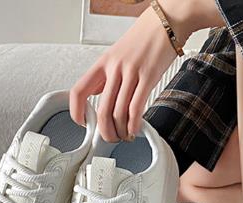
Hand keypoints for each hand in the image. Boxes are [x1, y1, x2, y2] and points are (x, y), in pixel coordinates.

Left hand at [70, 4, 184, 141]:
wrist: (165, 23)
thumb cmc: (143, 39)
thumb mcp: (117, 54)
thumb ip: (107, 75)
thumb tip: (99, 93)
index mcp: (103, 63)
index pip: (79, 90)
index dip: (76, 111)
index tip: (82, 123)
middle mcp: (114, 68)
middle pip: (102, 110)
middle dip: (106, 131)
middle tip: (111, 139)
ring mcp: (131, 73)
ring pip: (119, 112)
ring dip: (122, 131)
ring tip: (126, 136)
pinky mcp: (148, 77)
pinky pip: (136, 107)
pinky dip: (134, 124)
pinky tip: (135, 130)